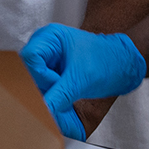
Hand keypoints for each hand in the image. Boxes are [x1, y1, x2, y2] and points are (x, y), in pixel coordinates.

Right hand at [19, 24, 146, 138]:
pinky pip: (40, 84)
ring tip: (63, 94)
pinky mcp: (49, 70)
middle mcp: (44, 44)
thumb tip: (42, 112)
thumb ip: (58, 97)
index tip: (55, 86)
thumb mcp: (80, 81)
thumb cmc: (106, 62)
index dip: (40, 76)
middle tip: (57, 94)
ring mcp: (45, 57)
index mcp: (51, 36)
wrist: (120, 65)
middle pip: (27, 69)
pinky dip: (48, 93)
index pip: (30, 58)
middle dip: (40, 86)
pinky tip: (60, 96)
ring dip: (45, 91)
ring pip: (31, 79)